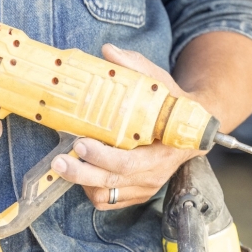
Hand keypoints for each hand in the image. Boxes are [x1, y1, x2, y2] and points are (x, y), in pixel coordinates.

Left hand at [51, 44, 204, 210]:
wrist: (192, 133)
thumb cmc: (173, 107)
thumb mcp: (161, 84)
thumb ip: (137, 67)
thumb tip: (108, 51)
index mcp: (161, 152)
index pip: (129, 162)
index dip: (102, 156)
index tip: (81, 143)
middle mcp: (152, 175)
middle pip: (111, 181)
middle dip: (81, 173)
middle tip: (59, 160)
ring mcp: (143, 187)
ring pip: (106, 194)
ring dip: (83, 181)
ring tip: (66, 163)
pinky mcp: (135, 195)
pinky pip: (107, 200)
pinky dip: (91, 189)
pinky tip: (83, 171)